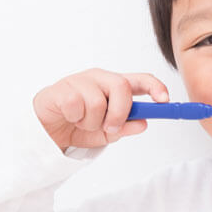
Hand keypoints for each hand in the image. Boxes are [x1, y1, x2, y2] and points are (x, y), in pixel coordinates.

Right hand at [32, 69, 168, 150]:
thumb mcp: (106, 133)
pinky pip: (76, 105)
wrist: (46, 132)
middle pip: (121, 86)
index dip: (155, 87)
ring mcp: (80, 81)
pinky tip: (70, 117)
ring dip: (91, 122)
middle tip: (109, 127)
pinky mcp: (62, 88)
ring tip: (82, 122)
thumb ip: (124, 128)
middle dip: (119, 113)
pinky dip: (75, 118)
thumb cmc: (78, 125)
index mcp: (114, 86)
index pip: (140, 80)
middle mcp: (100, 79)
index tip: (164, 101)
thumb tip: (143, 124)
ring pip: (98, 101)